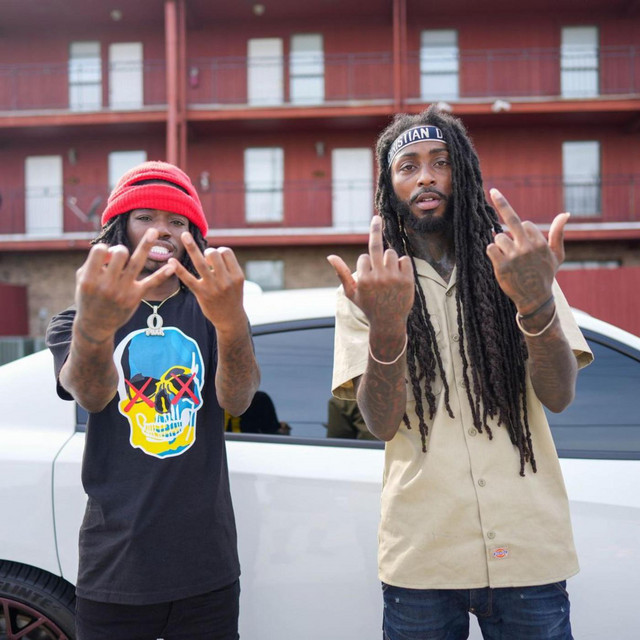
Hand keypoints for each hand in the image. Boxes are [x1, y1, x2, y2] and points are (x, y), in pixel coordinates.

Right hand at [74, 229, 175, 340]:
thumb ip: (93, 262)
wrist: (96, 325)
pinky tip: (172, 266)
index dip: (104, 249)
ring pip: (137, 262)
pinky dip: (162, 274)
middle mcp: (107, 284)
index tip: (103, 257)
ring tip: (154, 231)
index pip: (100, 250)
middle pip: (120, 253)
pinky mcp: (136, 296)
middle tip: (119, 257)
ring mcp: (123, 290)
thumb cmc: (88, 297)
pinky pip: (151, 282)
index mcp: (89, 278)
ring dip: (146, 244)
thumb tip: (112, 250)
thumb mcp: (82, 280)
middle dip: (121, 250)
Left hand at [169, 232, 246, 331]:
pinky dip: (179, 269)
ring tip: (184, 235)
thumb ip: (227, 267)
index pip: (226, 252)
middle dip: (208, 251)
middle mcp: (226, 280)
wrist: (230, 319)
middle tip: (206, 258)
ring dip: (191, 247)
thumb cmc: (232, 297)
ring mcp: (213, 287)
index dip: (220, 251)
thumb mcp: (237, 282)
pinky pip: (188, 279)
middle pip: (214, 254)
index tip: (216, 258)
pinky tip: (171, 261)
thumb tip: (209, 251)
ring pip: (200, 263)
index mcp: (237, 275)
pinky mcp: (201, 294)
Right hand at [327, 215, 413, 330]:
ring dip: (388, 259)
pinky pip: (404, 259)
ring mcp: (394, 278)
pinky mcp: (407, 280)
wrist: (388, 322)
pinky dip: (401, 264)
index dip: (366, 265)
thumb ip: (341, 273)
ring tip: (389, 275)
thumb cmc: (367, 306)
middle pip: (376, 247)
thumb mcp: (351, 292)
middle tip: (376, 217)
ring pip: (391, 253)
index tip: (368, 277)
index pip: (364, 257)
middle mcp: (378, 278)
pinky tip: (398, 276)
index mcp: (363, 280)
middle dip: (375, 229)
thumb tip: (330, 256)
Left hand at [486, 188, 569, 314]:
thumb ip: (558, 234)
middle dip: (502, 203)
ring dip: (499, 244)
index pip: (525, 224)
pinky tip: (499, 261)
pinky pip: (490, 248)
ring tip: (508, 258)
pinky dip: (492, 252)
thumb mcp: (557, 256)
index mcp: (540, 243)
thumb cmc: (545, 275)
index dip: (522, 231)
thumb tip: (566, 214)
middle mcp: (527, 247)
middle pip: (511, 220)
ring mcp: (513, 257)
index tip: (523, 242)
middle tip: (493, 191)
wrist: (535, 299)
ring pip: (498, 237)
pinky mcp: (501, 266)